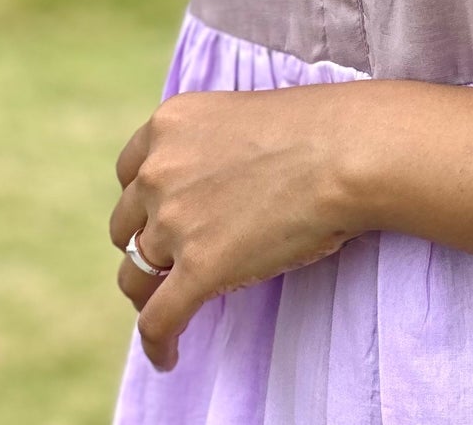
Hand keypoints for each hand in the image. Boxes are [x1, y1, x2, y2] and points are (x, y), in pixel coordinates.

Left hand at [109, 85, 363, 372]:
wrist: (345, 151)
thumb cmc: (315, 129)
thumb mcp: (238, 116)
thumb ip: (206, 147)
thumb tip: (208, 188)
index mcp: (169, 124)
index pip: (130, 173)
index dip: (145, 199)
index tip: (161, 217)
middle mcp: (159, 169)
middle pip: (126, 224)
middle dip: (148, 241)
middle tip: (176, 259)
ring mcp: (174, 220)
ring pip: (135, 274)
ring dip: (150, 291)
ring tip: (169, 307)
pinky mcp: (198, 268)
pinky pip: (158, 321)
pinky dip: (158, 343)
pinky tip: (168, 357)